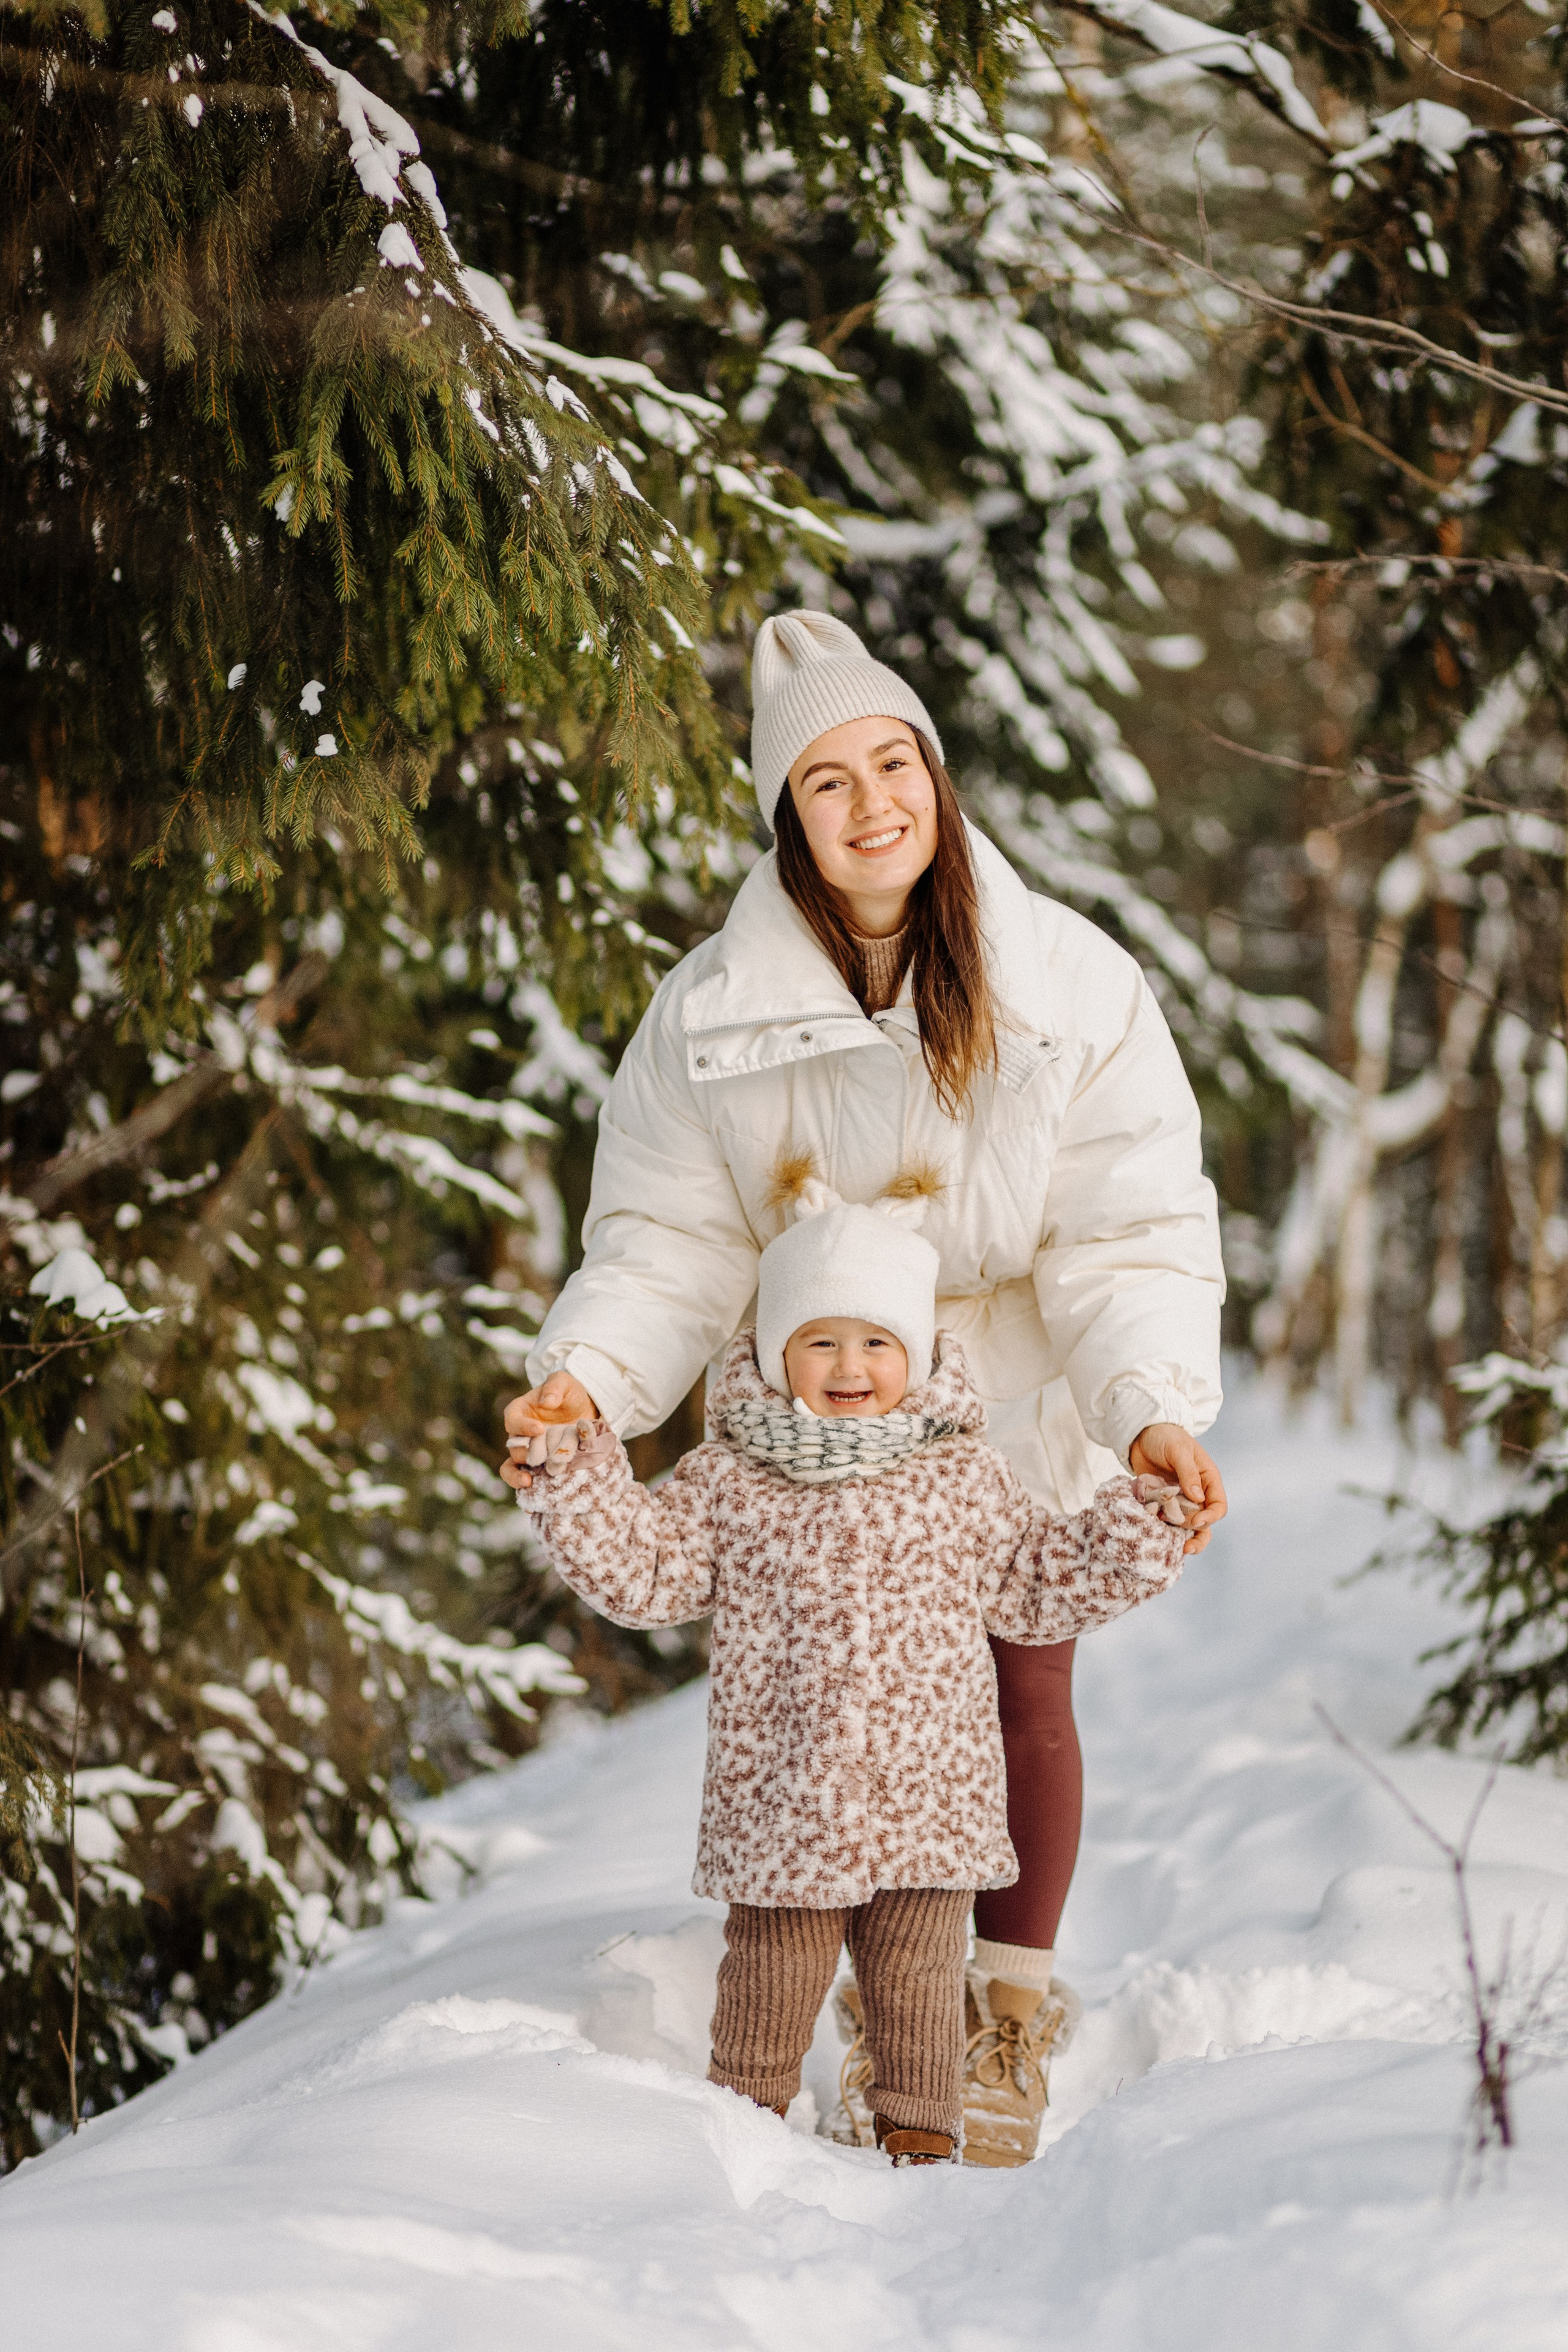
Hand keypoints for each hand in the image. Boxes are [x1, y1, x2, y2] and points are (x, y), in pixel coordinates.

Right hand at [500, 1372, 599, 1491]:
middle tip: (536, 1459)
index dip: (522, 1426)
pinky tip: (537, 1501)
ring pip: (513, 1468)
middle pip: (513, 1447)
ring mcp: (530, 1453)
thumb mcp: (565, 1382)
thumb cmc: (571, 1394)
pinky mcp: (541, 1467)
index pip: (512, 1419)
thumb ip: (555, 1386)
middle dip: (523, 1454)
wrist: (588, 1413)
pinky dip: (529, 1491)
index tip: (540, 1429)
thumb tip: (546, 1402)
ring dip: (517, 1477)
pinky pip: (528, 1480)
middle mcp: (520, 1435)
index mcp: (520, 1412)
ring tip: (528, 1483)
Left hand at [1128, 1423, 1225, 1556]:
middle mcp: (1196, 1494)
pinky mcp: (1161, 1504)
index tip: (1196, 1521)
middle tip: (1186, 1545)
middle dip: (1198, 1535)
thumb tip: (1198, 1499)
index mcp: (1208, 1480)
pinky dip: (1163, 1530)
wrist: (1141, 1434)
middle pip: (1205, 1522)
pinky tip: (1156, 1537)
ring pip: (1186, 1526)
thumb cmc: (1165, 1437)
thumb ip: (1188, 1473)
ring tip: (1177, 1550)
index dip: (1210, 1517)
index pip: (1218, 1506)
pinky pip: (1166, 1521)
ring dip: (1183, 1538)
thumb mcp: (1178, 1450)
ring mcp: (1178, 1501)